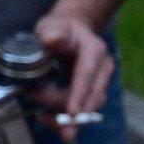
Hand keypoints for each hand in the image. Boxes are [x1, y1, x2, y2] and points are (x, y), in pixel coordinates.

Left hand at [31, 12, 113, 143]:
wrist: (72, 33)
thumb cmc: (59, 29)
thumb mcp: (51, 25)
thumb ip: (51, 31)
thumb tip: (52, 40)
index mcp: (94, 51)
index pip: (87, 75)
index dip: (79, 95)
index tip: (72, 113)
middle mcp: (103, 69)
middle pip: (92, 97)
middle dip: (73, 116)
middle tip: (44, 119)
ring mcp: (100, 83)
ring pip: (88, 108)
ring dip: (65, 117)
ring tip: (41, 116)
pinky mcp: (93, 93)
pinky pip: (83, 111)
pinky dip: (65, 118)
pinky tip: (45, 117)